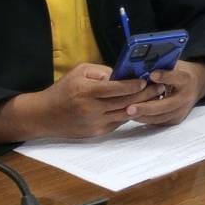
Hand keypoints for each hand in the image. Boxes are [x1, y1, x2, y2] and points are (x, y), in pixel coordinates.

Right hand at [0, 64, 159, 141]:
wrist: (43, 116)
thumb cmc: (63, 89)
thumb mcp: (80, 71)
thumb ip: (103, 71)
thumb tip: (125, 74)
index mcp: (86, 91)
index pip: (116, 88)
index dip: (134, 84)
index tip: (147, 78)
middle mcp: (91, 109)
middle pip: (125, 102)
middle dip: (145, 94)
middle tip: (160, 86)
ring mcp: (94, 123)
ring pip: (125, 114)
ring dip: (142, 105)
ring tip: (156, 96)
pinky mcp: (96, 133)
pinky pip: (118, 123)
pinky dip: (130, 114)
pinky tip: (140, 106)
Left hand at [127, 61, 204, 126]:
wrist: (197, 85)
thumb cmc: (180, 72)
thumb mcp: (174, 65)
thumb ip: (161, 66)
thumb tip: (139, 65)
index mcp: (186, 79)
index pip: (177, 77)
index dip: (165, 76)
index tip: (152, 75)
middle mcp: (186, 96)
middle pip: (166, 104)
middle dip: (147, 107)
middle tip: (129, 108)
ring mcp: (182, 110)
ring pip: (160, 116)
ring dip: (142, 115)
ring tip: (126, 113)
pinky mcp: (177, 119)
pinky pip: (159, 121)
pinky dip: (145, 119)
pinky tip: (133, 115)